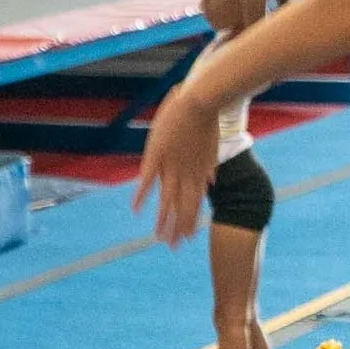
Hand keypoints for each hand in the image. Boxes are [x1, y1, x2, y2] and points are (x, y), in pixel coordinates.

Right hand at [133, 86, 219, 240]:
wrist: (202, 101)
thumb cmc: (207, 120)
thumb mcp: (211, 148)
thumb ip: (210, 167)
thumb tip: (212, 182)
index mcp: (198, 172)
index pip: (194, 204)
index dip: (190, 222)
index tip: (188, 238)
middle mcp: (186, 173)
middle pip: (182, 208)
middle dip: (177, 229)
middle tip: (173, 247)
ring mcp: (172, 166)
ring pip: (167, 200)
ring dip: (163, 220)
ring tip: (158, 238)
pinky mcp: (158, 155)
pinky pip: (148, 180)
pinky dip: (142, 195)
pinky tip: (137, 210)